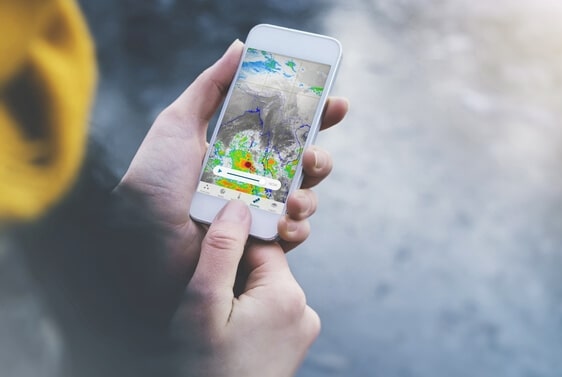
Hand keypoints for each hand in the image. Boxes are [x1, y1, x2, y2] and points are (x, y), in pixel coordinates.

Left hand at [116, 39, 347, 285]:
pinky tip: (283, 223)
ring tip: (294, 198)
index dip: (317, 116)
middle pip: (306, 164)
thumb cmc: (155, 178)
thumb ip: (211, 85)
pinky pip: (294, 234)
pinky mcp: (260, 242)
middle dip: (320, 157)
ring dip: (310, 195)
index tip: (336, 103)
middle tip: (310, 155)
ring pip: (306, 199)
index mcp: (243, 148)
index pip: (289, 129)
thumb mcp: (178, 122)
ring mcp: (260, 211)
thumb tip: (240, 48)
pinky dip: (297, 228)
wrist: (140, 235)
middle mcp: (257, 178)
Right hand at [171, 200, 319, 376]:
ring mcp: (302, 330)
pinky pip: (271, 312)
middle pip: (265, 267)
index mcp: (287, 296)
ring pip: (267, 289)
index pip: (262, 245)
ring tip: (216, 323)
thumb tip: (237, 206)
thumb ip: (220, 252)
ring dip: (241, 296)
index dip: (231, 247)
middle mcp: (304, 310)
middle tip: (207, 301)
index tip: (206, 258)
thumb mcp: (203, 306)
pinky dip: (250, 314)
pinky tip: (229, 333)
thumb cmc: (205, 370)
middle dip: (235, 275)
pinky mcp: (294, 345)